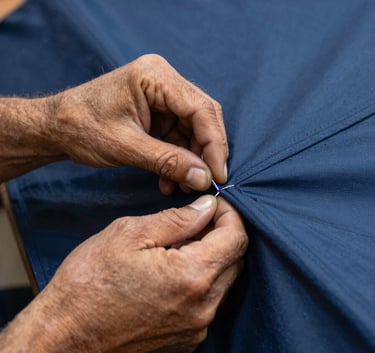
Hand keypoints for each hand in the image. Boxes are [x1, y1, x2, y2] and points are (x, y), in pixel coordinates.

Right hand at [0, 196, 246, 352]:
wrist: (64, 336)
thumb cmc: (89, 282)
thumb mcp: (130, 234)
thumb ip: (177, 219)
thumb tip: (207, 207)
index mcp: (192, 275)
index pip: (236, 237)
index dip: (230, 214)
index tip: (214, 204)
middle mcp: (202, 306)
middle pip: (235, 260)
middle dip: (222, 234)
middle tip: (197, 220)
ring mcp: (196, 327)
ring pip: (223, 281)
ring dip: (212, 257)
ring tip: (181, 245)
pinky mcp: (186, 339)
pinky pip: (208, 302)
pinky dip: (200, 280)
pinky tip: (173, 271)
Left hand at [50, 54, 227, 193]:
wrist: (55, 127)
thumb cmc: (81, 128)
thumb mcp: (126, 147)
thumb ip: (168, 162)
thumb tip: (203, 178)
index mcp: (155, 76)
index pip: (200, 109)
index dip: (214, 144)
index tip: (218, 174)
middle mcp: (163, 80)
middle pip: (201, 117)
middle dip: (205, 152)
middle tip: (206, 181)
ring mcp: (161, 95)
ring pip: (192, 129)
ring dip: (191, 159)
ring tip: (183, 186)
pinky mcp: (157, 110)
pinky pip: (178, 135)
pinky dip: (178, 158)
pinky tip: (171, 179)